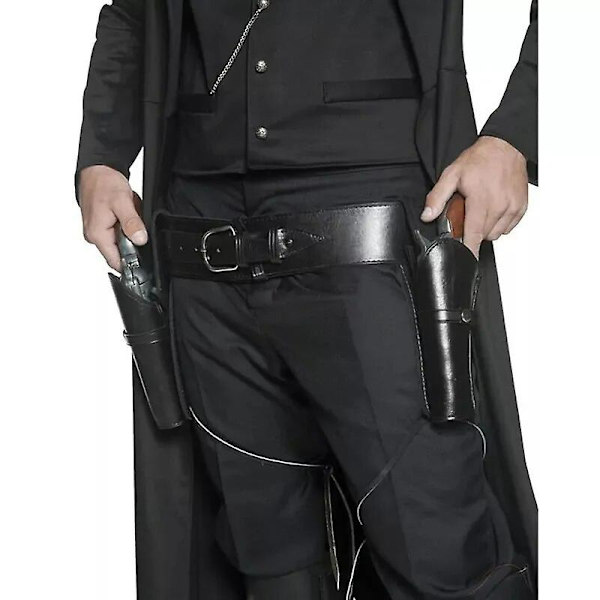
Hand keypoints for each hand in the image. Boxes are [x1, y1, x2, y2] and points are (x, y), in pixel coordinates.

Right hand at [79, 165, 146, 270]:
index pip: (116, 262)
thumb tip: (140, 239)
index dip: (132, 262)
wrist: (96, 170)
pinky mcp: (100, 225)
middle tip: (134, 221)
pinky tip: (125, 211)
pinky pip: (118, 231)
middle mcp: (94, 236)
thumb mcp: (122, 202)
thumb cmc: (104, 183)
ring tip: (128, 212)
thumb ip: (132, 223)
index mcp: (97, 235)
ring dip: (129, 229)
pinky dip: (125, 223)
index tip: (143, 254)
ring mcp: (96, 231)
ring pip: (121, 240)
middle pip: (120, 251)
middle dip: (132, 239)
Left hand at [421, 136, 527, 256]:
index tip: (464, 259)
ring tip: (482, 209)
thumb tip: (427, 215)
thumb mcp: (451, 175)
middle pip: (483, 236)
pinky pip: (508, 227)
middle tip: (469, 214)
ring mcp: (512, 208)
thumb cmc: (480, 159)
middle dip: (473, 230)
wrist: (505, 146)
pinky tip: (494, 208)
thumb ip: (437, 197)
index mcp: (481, 201)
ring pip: (496, 234)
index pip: (474, 234)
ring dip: (487, 227)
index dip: (468, 250)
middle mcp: (500, 206)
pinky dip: (500, 223)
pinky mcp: (521, 207)